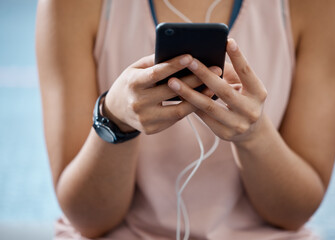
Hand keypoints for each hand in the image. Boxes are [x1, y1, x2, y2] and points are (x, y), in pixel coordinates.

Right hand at [103, 54, 220, 133]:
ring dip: (198, 99)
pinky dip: (189, 109)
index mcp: (133, 83)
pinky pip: (175, 119)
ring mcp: (144, 119)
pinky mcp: (151, 129)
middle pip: (171, 91)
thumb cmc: (130, 84)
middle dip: (195, 80)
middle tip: (215, 70)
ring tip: (213, 88)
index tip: (191, 57)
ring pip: (178, 110)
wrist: (116, 111)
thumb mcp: (135, 69)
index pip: (156, 73)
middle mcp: (137, 102)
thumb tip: (180, 55)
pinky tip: (201, 101)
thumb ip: (154, 62)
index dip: (174, 65)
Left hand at [167, 39, 267, 144]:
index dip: (238, 57)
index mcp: (259, 93)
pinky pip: (204, 117)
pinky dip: (190, 105)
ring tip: (172, 81)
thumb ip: (227, 72)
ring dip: (189, 93)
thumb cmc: (242, 98)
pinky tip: (177, 95)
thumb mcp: (242, 85)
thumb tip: (206, 55)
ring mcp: (238, 124)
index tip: (227, 41)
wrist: (250, 131)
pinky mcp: (225, 133)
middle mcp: (251, 110)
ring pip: (209, 106)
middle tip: (188, 60)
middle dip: (205, 74)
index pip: (247, 72)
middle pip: (224, 90)